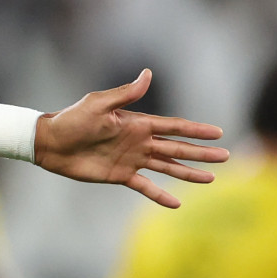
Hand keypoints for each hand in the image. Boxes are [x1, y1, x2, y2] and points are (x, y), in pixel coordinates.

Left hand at [33, 69, 228, 208]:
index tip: (219, 133)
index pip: (174, 127)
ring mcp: (131, 159)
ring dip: (189, 173)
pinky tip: (177, 203)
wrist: (50, 143)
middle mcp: (139, 141)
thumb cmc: (72, 119)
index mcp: (138, 123)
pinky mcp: (120, 175)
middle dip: (202, 153)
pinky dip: (160, 195)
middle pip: (178, 148)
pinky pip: (145, 186)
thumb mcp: (98, 104)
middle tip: (227, 157)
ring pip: (167, 167)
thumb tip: (148, 74)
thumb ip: (125, 94)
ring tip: (211, 178)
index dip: (197, 130)